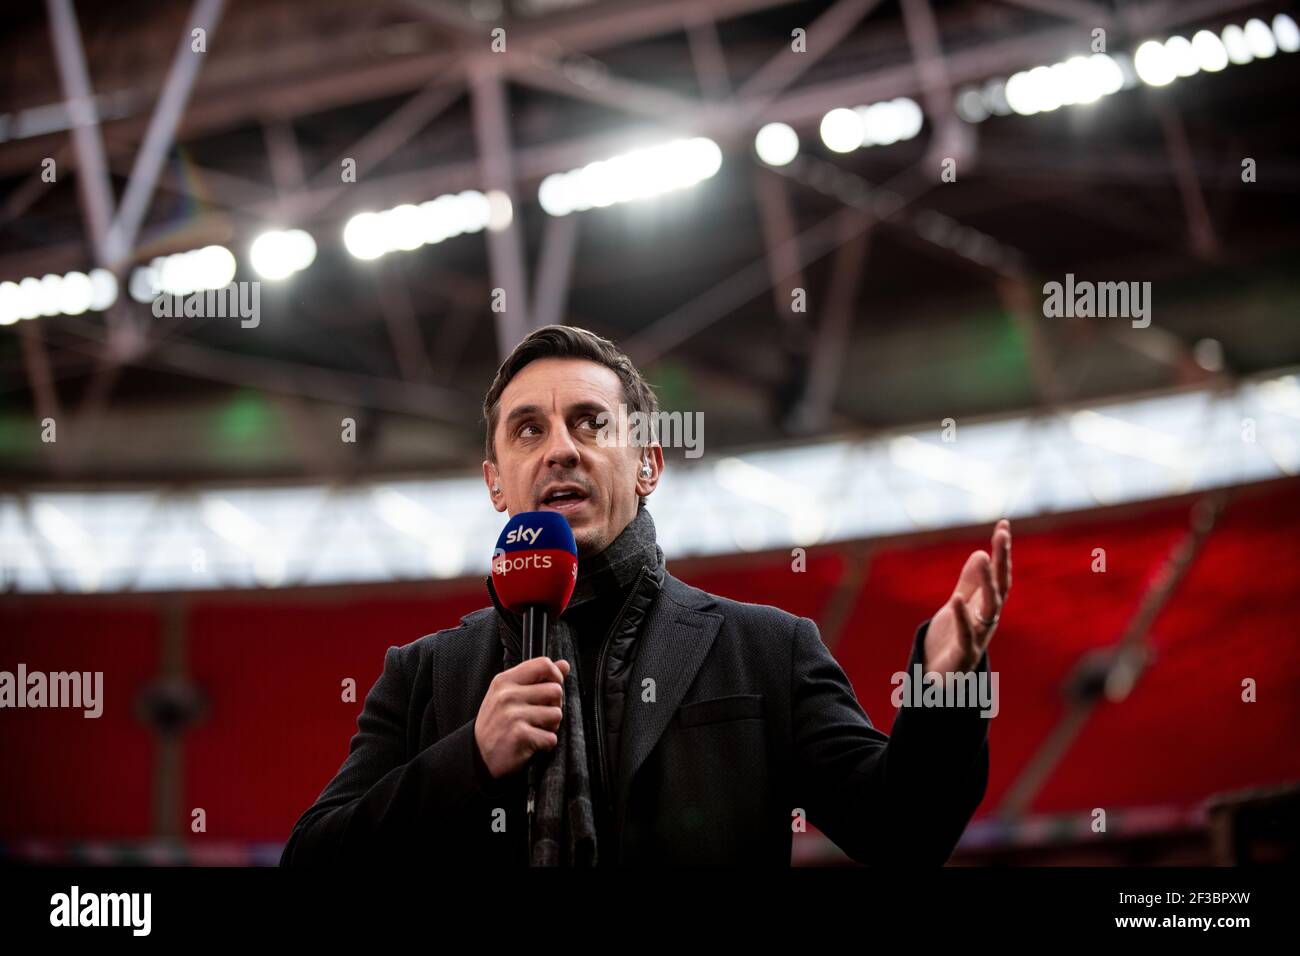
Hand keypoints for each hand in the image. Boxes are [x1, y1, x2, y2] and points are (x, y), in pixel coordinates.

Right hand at [474, 656, 568, 779]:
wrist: (477, 756)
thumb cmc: (496, 724)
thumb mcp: (508, 694)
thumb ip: (536, 678)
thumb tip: (564, 665)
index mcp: (504, 681)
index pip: (543, 664)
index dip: (556, 676)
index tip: (552, 687)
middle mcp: (507, 695)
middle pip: (555, 690)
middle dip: (554, 706)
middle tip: (539, 717)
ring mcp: (513, 715)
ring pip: (557, 714)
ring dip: (551, 727)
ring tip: (534, 730)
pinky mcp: (520, 735)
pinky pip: (551, 737)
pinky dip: (545, 744)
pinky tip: (531, 743)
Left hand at [923, 519, 1011, 674]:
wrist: (940, 680)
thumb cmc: (952, 641)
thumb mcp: (960, 606)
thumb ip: (970, 583)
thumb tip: (980, 552)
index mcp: (988, 607)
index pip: (1000, 575)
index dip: (1002, 551)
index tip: (1003, 524)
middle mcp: (988, 620)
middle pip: (1000, 587)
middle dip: (1002, 560)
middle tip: (1002, 534)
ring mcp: (979, 637)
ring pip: (989, 608)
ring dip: (988, 582)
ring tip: (985, 557)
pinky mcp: (964, 654)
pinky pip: (965, 633)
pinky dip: (962, 617)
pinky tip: (957, 600)